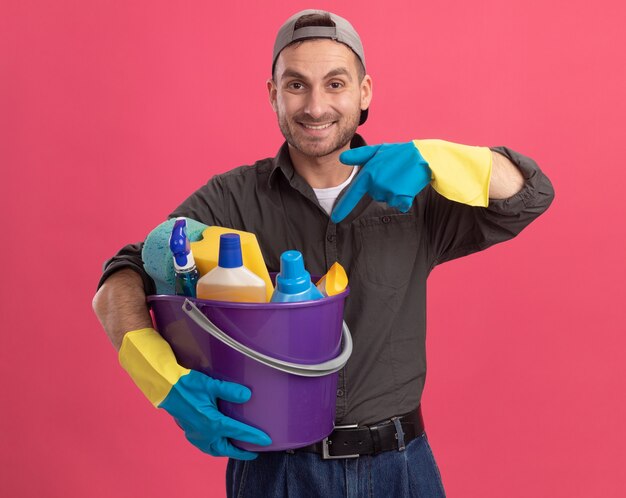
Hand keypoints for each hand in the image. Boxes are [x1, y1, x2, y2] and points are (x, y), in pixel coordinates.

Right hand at [119, 328, 271, 459]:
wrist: (164, 386)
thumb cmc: (186, 384)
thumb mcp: (211, 384)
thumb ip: (230, 390)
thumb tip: (247, 396)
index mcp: (211, 423)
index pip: (237, 432)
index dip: (253, 437)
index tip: (266, 441)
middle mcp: (204, 433)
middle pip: (226, 449)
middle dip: (240, 452)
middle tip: (253, 452)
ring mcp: (195, 433)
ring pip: (213, 449)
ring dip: (226, 450)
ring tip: (236, 449)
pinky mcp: (189, 430)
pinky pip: (204, 445)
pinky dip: (214, 447)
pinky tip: (217, 441)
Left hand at [331, 142, 431, 222]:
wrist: (424, 157)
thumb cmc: (400, 153)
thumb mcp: (378, 150)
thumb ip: (359, 156)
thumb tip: (341, 158)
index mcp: (368, 173)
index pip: (353, 194)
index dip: (343, 207)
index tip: (334, 218)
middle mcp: (376, 184)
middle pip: (375, 194)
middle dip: (382, 186)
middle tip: (394, 173)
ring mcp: (388, 192)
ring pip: (387, 199)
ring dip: (393, 192)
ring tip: (402, 177)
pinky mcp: (401, 198)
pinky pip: (399, 204)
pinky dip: (404, 199)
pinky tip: (408, 186)